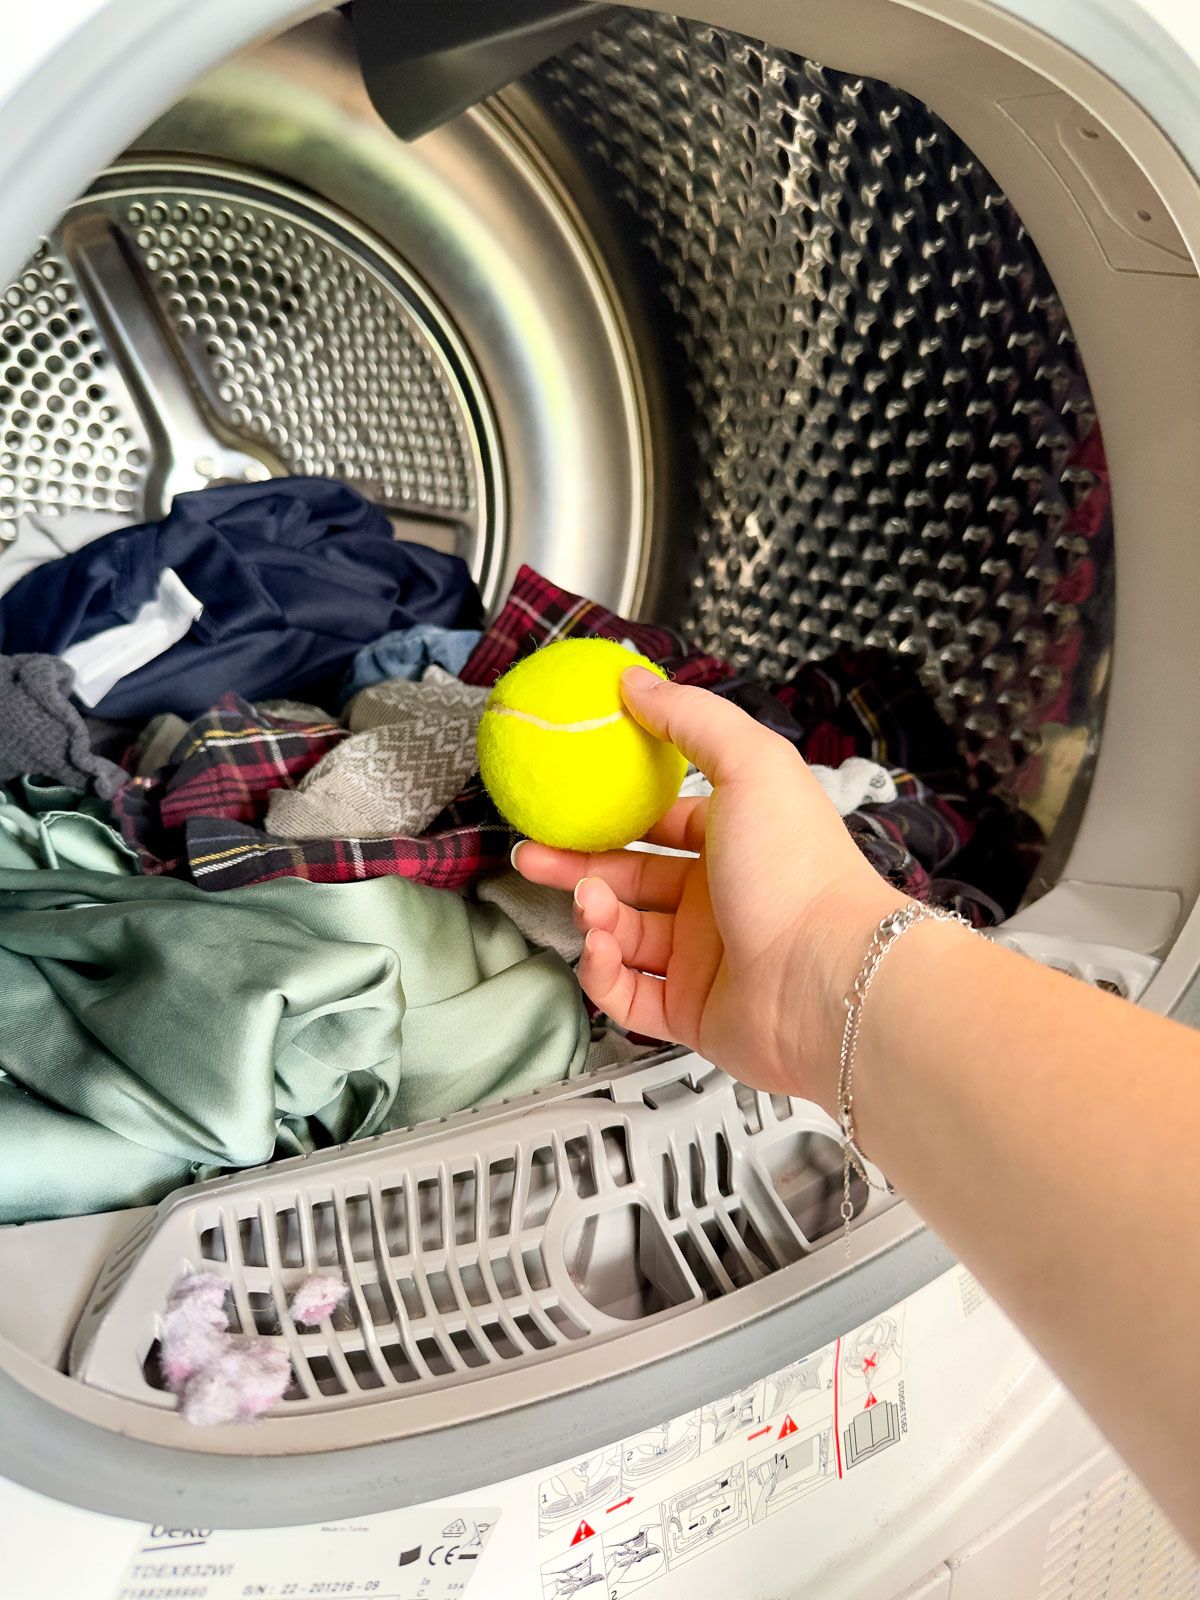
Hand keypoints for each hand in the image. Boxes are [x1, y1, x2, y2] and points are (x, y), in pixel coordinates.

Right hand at [512, 666, 902, 1107]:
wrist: (828, 977)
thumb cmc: (797, 867)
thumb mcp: (749, 764)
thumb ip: (689, 718)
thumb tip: (634, 679)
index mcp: (734, 841)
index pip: (661, 822)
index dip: (612, 813)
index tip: (564, 803)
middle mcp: (718, 898)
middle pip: (629, 877)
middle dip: (576, 867)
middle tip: (531, 855)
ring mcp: (704, 958)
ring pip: (622, 935)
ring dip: (593, 916)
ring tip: (589, 904)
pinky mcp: (691, 1013)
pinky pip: (628, 996)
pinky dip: (603, 975)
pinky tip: (599, 950)